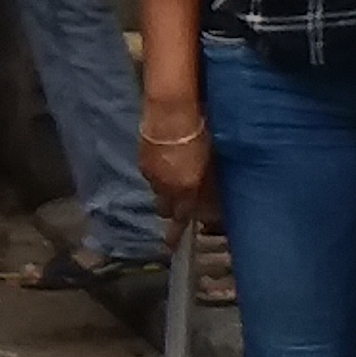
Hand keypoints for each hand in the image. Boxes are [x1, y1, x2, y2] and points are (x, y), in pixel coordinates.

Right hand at [138, 102, 215, 237]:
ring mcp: (150, 169)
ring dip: (165, 191)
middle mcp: (162, 184)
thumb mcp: (212, 165)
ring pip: (156, 189)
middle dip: (170, 212)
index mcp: (182, 189)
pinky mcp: (142, 155)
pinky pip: (151, 173)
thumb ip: (210, 187)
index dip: (175, 233)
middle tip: (177, 213)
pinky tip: (168, 166)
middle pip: (163, 207)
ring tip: (174, 186)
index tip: (171, 246)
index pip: (179, 218)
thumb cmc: (202, 136)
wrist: (172, 110)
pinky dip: (159, 174)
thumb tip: (209, 206)